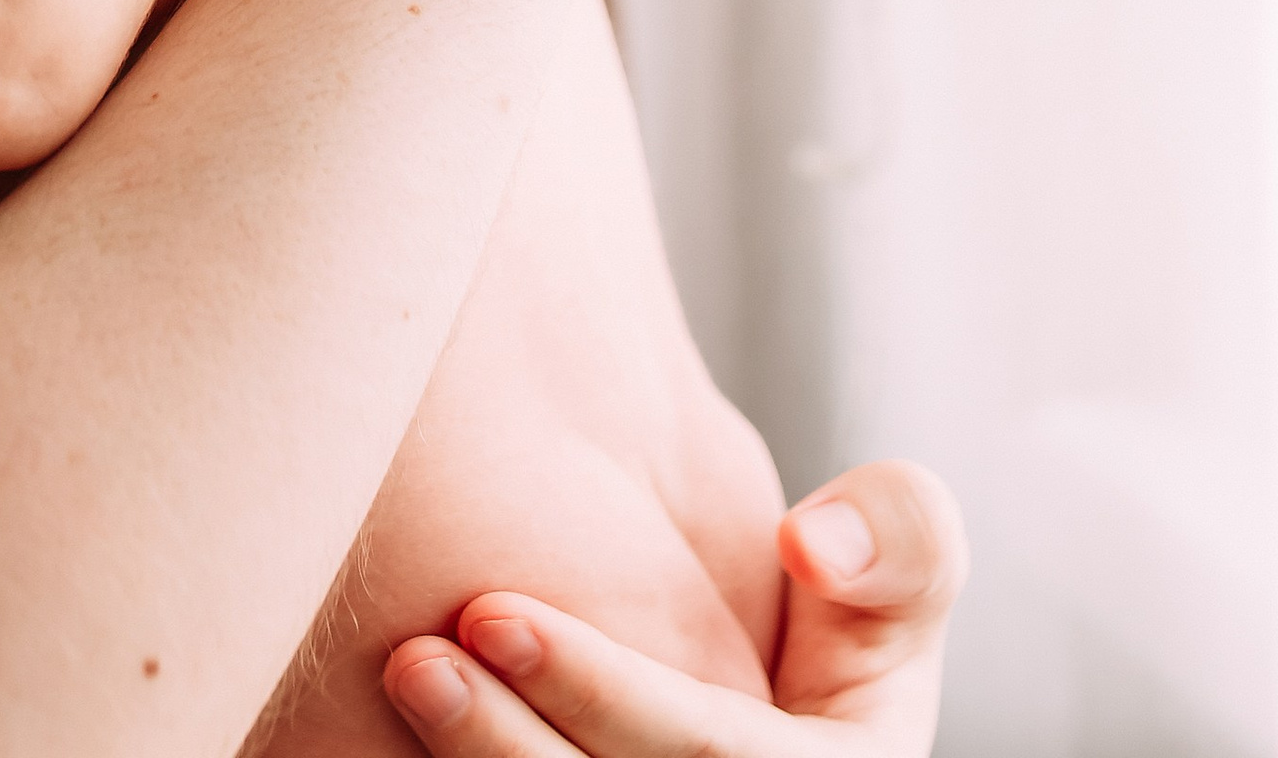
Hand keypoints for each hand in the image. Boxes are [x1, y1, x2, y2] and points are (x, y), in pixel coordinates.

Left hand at [383, 461, 969, 757]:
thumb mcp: (892, 589)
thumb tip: (809, 540)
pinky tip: (382, 749)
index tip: (488, 609)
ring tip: (402, 684)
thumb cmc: (828, 629)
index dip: (598, 692)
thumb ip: (896, 547)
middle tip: (413, 659)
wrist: (754, 719)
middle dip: (503, 752)